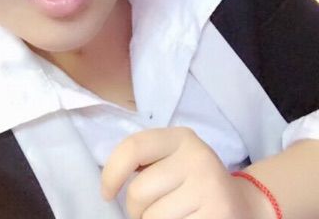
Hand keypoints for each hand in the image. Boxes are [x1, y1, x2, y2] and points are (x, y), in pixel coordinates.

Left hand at [101, 127, 265, 218]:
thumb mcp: (172, 159)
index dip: (111, 173)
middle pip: (139, 191)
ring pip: (152, 218)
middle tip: (148, 210)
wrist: (242, 205)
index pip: (133, 148)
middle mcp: (197, 157)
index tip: (107, 193)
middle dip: (135, 209)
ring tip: (170, 216)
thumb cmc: (192, 181)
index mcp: (180, 137)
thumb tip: (109, 183)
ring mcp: (210, 187)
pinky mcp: (218, 215)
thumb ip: (145, 160)